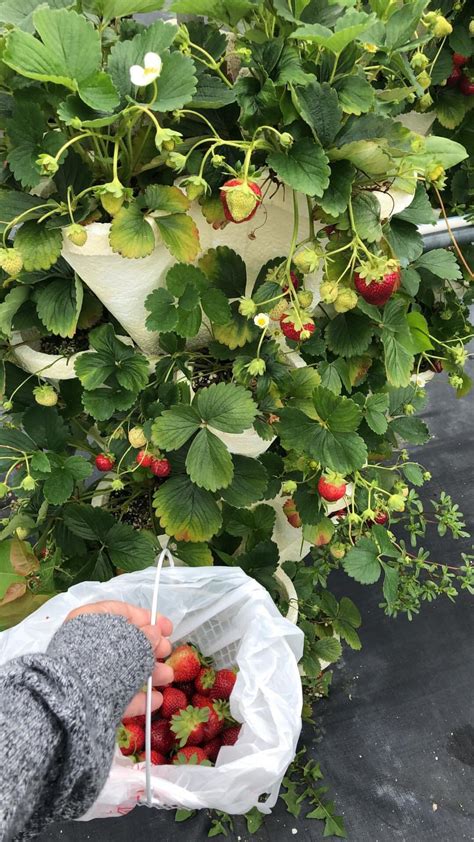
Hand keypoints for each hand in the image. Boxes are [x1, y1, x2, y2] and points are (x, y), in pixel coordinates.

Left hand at [66, 601, 173, 717]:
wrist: (76, 699)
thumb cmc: (105, 657)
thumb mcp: (133, 639)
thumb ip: (147, 636)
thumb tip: (154, 633)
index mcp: (90, 619)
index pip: (122, 611)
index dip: (148, 618)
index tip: (167, 628)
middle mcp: (86, 644)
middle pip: (125, 642)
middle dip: (151, 648)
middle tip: (167, 652)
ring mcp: (87, 673)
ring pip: (123, 670)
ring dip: (149, 672)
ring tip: (167, 677)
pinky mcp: (89, 699)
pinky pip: (117, 695)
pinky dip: (137, 697)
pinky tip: (155, 699)